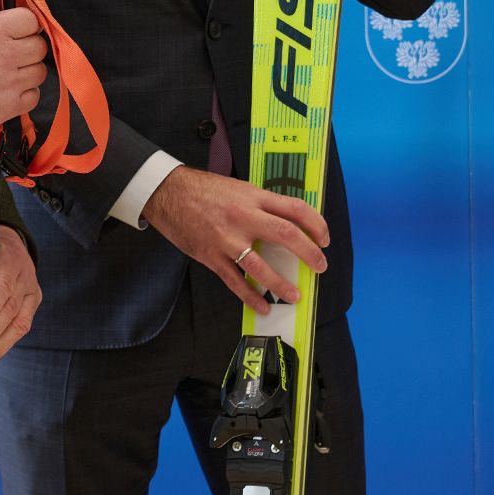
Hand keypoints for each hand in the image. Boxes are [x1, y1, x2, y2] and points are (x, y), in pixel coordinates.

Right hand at [0, 9, 46, 138]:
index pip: (30, 19)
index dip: (25, 25)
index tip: (21, 30)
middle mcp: (7, 54)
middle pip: (39, 46)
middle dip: (29, 48)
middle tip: (15, 54)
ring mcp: (12, 81)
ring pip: (41, 71)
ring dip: (29, 72)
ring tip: (12, 74)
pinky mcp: (11, 105)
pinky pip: (34, 96)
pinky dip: (26, 94)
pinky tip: (12, 92)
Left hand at [0, 225, 39, 364]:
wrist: (6, 241)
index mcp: (9, 259)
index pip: (1, 286)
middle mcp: (25, 275)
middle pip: (10, 308)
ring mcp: (32, 290)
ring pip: (20, 320)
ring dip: (1, 342)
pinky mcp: (33, 302)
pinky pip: (23, 325)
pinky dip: (8, 342)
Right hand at [142, 165, 330, 312]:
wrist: (169, 193)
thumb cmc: (205, 189)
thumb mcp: (239, 188)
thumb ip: (262, 204)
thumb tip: (287, 222)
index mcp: (254, 197)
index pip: (295, 209)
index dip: (316, 224)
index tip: (324, 238)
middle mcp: (244, 217)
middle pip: (286, 235)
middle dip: (309, 253)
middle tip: (320, 265)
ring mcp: (227, 239)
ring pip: (260, 266)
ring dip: (280, 284)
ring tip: (294, 295)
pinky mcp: (211, 256)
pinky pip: (235, 281)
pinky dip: (250, 296)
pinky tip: (263, 306)